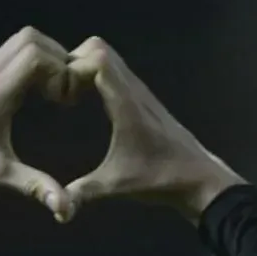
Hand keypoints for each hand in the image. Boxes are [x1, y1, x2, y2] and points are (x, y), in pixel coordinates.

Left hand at [0, 27, 73, 220]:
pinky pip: (10, 54)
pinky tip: (37, 93)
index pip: (34, 55)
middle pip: (29, 38)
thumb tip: (65, 209)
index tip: (66, 101)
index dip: (60, 71)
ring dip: (45, 56)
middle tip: (65, 92)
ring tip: (55, 90)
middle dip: (57, 58)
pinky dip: (31, 63)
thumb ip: (35, 187)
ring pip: (19, 41)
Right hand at [62, 37, 245, 222]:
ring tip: (71, 94)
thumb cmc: (160, 179)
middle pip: (100, 48)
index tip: (61, 94)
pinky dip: (98, 74)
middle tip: (61, 89)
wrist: (199, 179)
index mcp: (126, 104)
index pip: (97, 59)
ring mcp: (141, 91)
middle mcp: (134, 90)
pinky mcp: (144, 98)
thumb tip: (58, 208)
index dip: (72, 68)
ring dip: (86, 65)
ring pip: (109, 56)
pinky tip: (89, 99)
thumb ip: (85, 191)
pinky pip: (117, 71)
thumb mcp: (117, 185)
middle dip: (74, 61)